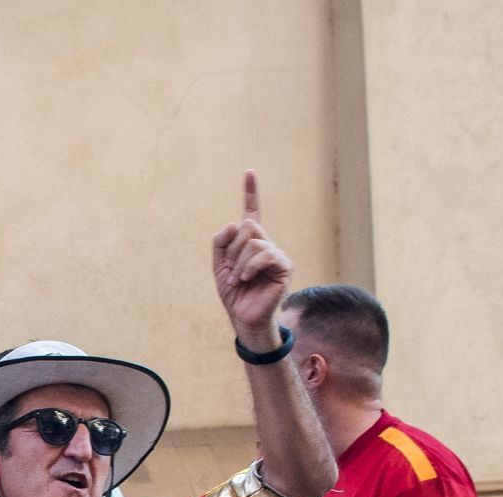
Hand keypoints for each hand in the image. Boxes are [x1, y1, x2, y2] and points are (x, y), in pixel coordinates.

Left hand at [211, 170, 292, 347]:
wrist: (243, 318)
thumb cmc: (234, 294)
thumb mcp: (219, 267)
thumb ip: (221, 243)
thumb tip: (234, 223)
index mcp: (250, 243)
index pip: (251, 212)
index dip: (251, 192)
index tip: (249, 171)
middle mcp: (266, 244)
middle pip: (247, 226)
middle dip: (232, 249)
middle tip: (231, 271)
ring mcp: (276, 254)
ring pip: (253, 240)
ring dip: (239, 262)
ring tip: (238, 280)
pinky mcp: (284, 266)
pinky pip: (264, 253)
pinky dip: (250, 267)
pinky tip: (246, 279)